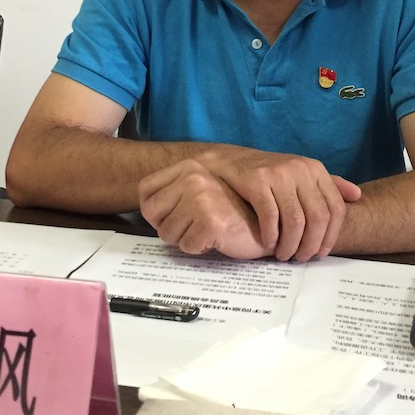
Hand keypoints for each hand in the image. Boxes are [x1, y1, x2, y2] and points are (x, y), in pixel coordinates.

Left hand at [139, 159, 273, 259]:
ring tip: (208, 230)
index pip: (145, 191)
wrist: (268, 222)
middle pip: (151, 214)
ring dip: (186, 239)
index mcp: (189, 166)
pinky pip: (185, 246)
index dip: (155, 211)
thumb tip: (145, 209)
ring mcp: (202, 198)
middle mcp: (194, 177)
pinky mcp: (210, 222)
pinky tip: (216, 238)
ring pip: (167, 233)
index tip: (176, 216)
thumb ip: (175, 192)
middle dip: (170, 227)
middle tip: (194, 226)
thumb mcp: (200, 190)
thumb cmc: (232, 210)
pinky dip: (199, 248)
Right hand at [199, 148, 360, 261]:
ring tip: (284, 255)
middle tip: (301, 258)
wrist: (231, 161)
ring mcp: (278, 174)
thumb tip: (357, 196)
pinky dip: (271, 236)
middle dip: (311, 244)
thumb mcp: (302, 175)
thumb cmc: (270, 174)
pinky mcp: (257, 181)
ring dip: (290, 245)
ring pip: (295, 221)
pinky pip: (270, 217)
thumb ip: (329, 185)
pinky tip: (268, 243)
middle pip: (317, 217)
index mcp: (315, 169)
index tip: (321, 253)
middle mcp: (300, 169)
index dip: (331, 235)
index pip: (335, 208)